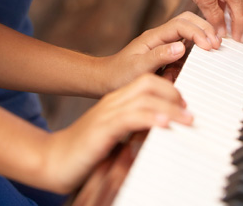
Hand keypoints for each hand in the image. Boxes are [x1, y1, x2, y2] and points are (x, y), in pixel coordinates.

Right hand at [44, 74, 191, 192]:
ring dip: (170, 107)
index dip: (169, 88)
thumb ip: (133, 129)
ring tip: (186, 119)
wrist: (52, 160)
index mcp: (116, 101)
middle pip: (148, 82)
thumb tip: (160, 131)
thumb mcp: (114, 137)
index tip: (185, 103)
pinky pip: (130, 117)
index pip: (147, 81)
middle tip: (189, 109)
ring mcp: (107, 113)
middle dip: (174, 92)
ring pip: (144, 97)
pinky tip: (163, 124)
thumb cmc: (85, 153)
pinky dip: (150, 117)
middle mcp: (113, 102)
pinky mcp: (102, 129)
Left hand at [100, 11, 220, 91]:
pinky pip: (185, 50)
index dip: (198, 32)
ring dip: (201, 39)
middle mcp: (161, 37)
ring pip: (189, 34)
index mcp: (154, 36)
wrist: (105, 81)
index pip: (181, 25)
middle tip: (217, 44)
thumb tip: (181, 47)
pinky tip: (196, 64)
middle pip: (189, 21)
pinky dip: (193, 55)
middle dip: (205, 28)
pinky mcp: (167, 55)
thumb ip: (159, 56)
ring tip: (212, 51)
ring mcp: (165, 44)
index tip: (210, 46)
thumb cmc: (119, 75)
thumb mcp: (138, 68)